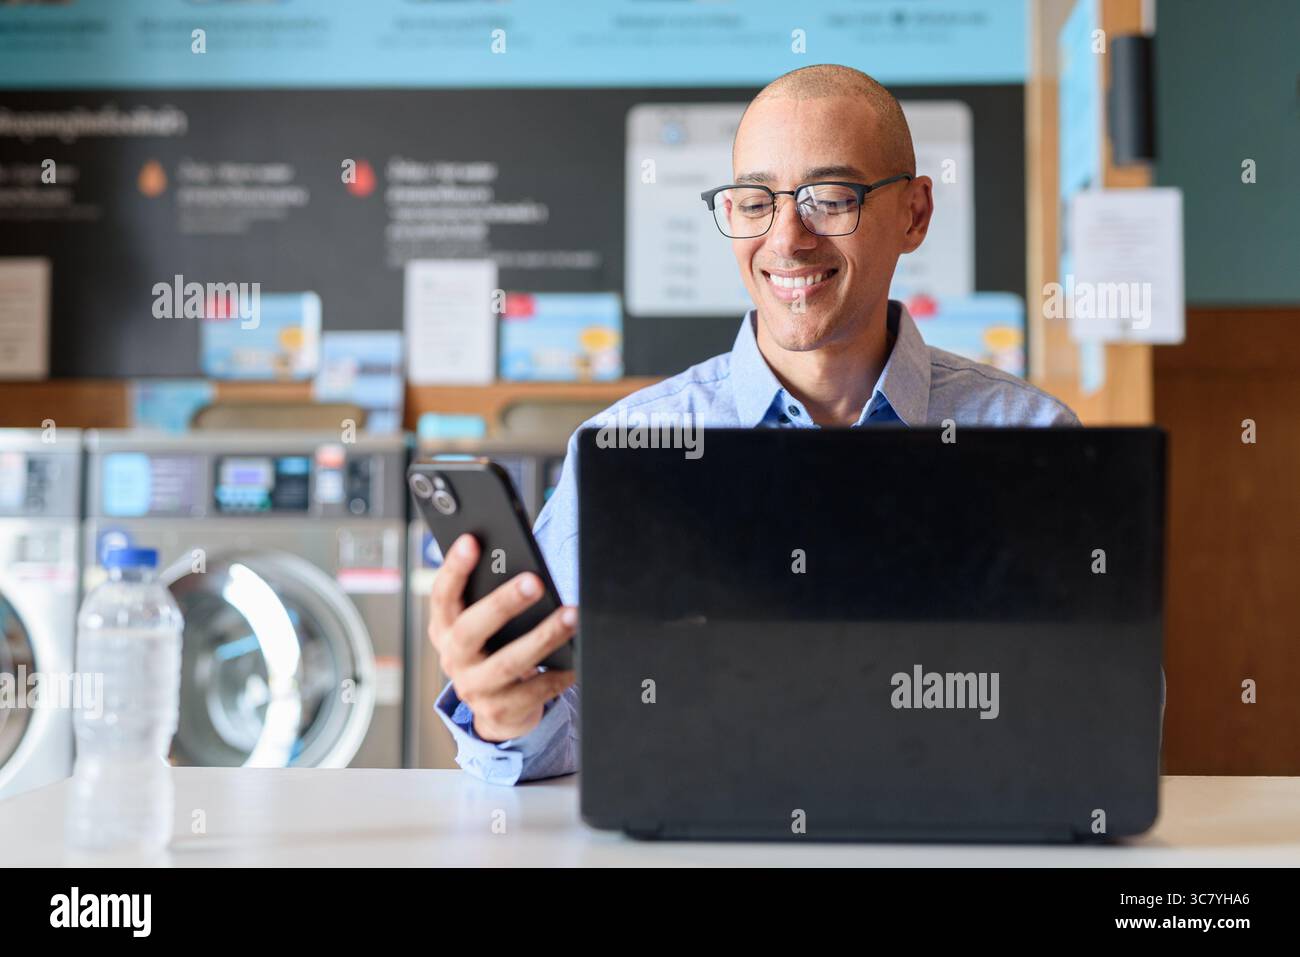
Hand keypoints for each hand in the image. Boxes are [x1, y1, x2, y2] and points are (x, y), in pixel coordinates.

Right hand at [427, 533, 576, 742]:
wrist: (498, 708)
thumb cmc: (496, 648)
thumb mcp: (483, 623)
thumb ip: (489, 596)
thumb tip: (519, 563)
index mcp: (444, 629)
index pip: (442, 596)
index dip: (453, 569)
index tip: (471, 541)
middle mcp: (454, 659)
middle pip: (471, 630)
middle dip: (502, 603)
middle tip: (534, 582)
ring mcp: (475, 689)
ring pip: (509, 663)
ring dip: (543, 637)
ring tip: (571, 615)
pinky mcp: (500, 712)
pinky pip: (534, 691)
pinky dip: (558, 673)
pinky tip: (577, 657)